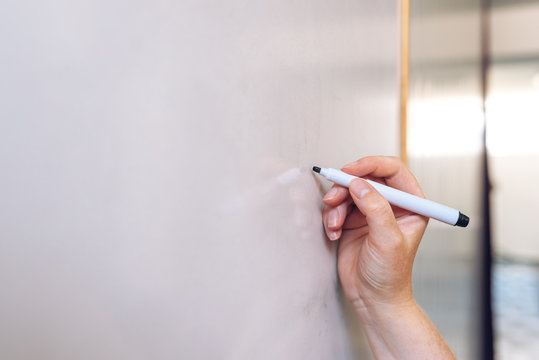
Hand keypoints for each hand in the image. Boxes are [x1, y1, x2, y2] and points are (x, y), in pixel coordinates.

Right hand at [322, 156, 428, 311]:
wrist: (373, 298)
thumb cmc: (390, 275)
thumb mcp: (387, 240)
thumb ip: (376, 209)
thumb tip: (360, 184)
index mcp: (410, 205)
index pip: (393, 170)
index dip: (370, 165)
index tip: (351, 170)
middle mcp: (391, 205)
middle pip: (366, 178)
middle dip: (346, 187)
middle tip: (334, 197)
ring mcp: (370, 212)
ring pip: (348, 192)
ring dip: (336, 206)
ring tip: (334, 224)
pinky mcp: (353, 221)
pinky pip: (337, 208)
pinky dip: (331, 218)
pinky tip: (334, 233)